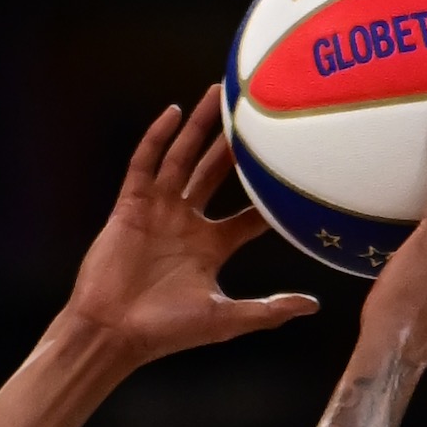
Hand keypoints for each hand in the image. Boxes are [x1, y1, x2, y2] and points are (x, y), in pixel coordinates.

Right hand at [57, 87, 319, 375]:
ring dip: (199, 127)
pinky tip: (173, 112)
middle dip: (235, 144)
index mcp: (211, 246)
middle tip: (255, 112)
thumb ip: (268, 311)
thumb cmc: (167, 331)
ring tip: (218, 94)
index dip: (272, 197)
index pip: (249, 215)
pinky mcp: (130, 206)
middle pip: (216, 173)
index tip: (296, 171)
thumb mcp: (226, 320)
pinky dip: (157, 137)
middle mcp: (187, 223)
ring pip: (183, 158)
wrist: (114, 332)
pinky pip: (145, 164)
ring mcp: (158, 211)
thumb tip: (313, 307)